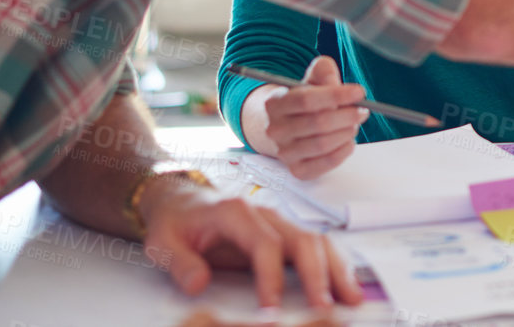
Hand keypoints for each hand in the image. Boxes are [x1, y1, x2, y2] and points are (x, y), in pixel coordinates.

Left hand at [139, 178, 363, 311]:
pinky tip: (346, 288)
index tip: (271, 311)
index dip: (271, 278)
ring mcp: (280, 223)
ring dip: (337, 269)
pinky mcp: (286, 235)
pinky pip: (318, 246)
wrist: (181, 201)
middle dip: (317, 275)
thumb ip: (180, 263)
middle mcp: (266, 214)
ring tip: (350, 300)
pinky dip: (336, 265)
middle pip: (302, 239)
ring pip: (318, 241)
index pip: (264, 244)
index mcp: (235, 213)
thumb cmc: (176, 223)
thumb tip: (199, 284)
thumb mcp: (163, 243)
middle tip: (324, 309)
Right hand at [261, 57, 367, 179]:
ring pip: (322, 144)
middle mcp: (275, 130)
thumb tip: (335, 83)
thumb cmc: (302, 101)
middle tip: (362, 110)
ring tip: (354, 124)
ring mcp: (284, 152)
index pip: (306, 100)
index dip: (336, 96)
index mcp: (275, 103)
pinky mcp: (297, 170)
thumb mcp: (311, 79)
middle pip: (318, 123)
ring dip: (346, 133)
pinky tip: (348, 141)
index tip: (359, 92)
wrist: (284, 126)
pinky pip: (324, 164)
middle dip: (347, 116)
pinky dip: (342, 152)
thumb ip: (323, 71)